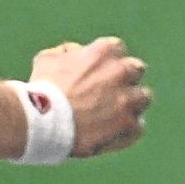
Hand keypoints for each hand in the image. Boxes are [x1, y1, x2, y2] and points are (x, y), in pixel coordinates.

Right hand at [31, 37, 151, 156]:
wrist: (41, 121)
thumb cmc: (41, 89)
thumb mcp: (46, 60)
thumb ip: (66, 52)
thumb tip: (74, 53)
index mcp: (104, 51)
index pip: (116, 49)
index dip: (106, 62)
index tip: (96, 72)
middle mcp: (121, 71)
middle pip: (136, 70)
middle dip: (124, 80)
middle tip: (108, 92)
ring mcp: (127, 99)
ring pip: (143, 98)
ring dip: (132, 104)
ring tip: (114, 116)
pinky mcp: (128, 124)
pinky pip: (137, 128)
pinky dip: (127, 130)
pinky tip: (113, 134)